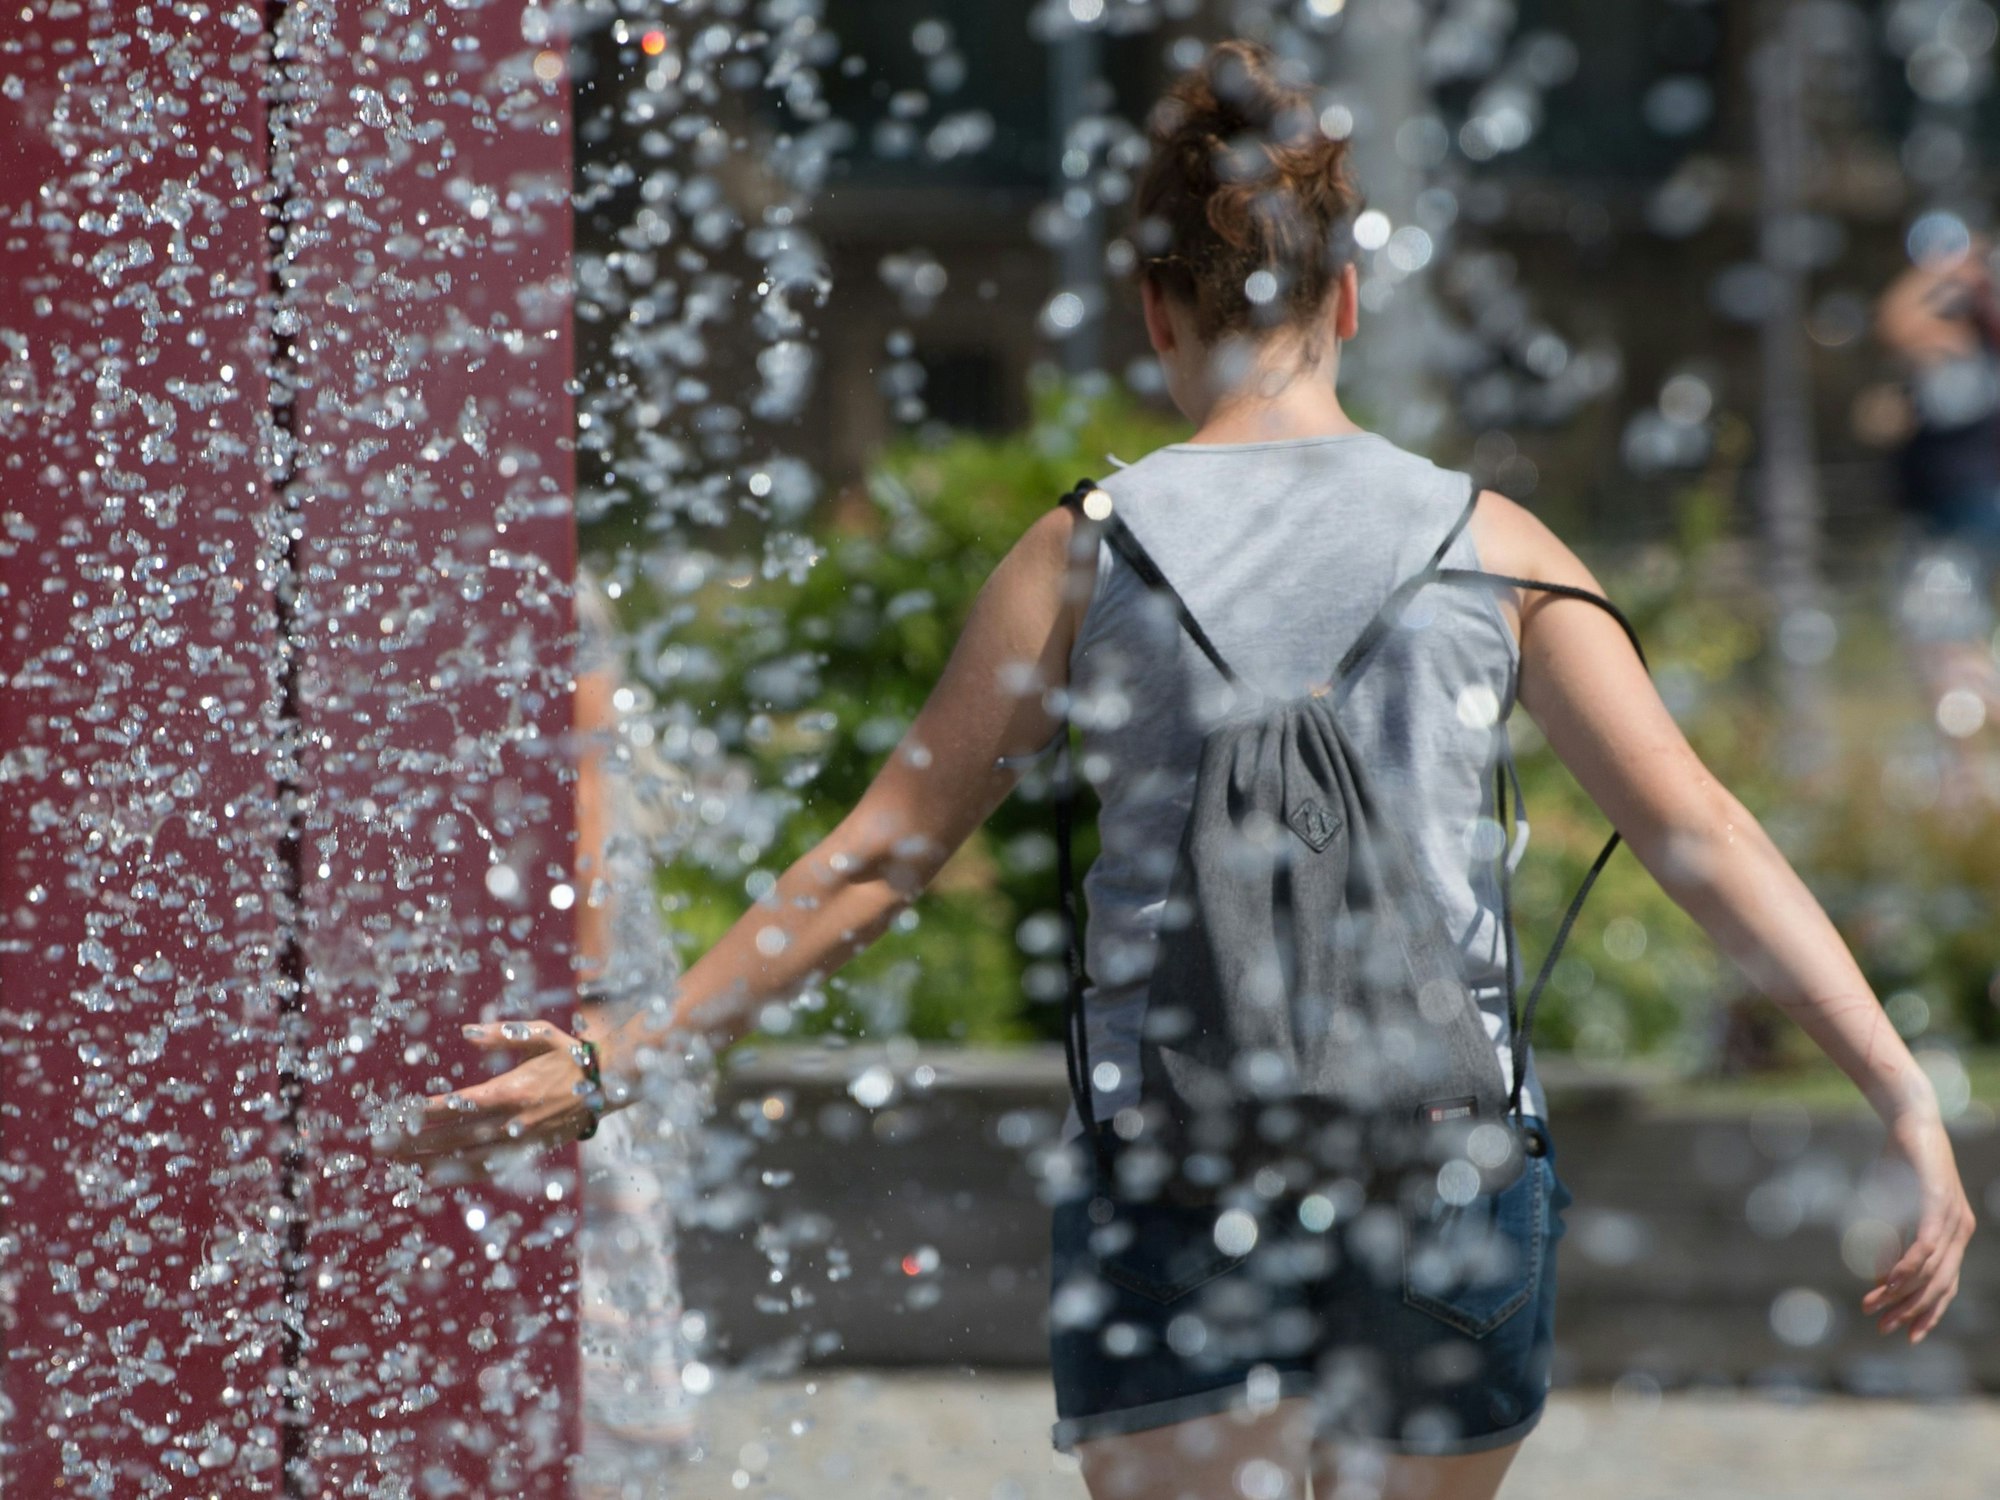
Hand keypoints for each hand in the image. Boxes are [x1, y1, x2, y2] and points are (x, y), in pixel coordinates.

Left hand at [384, 1020, 604, 1159]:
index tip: (398, 1115)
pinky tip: (433, 1177)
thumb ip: (502, 1034)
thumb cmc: (569, 1054)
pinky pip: (488, 1168)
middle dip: (414, 1140)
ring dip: (428, 1159)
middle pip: (455, 1135)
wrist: (607, 1085)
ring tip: (396, 1162)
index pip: (461, 1105)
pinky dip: (459, 1174)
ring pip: (466, 1155)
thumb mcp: (539, 1034)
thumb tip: (467, 1031)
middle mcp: (513, 1120)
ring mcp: (520, 1140)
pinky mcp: (527, 1151)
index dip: (428, 1112)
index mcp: (514, 1089)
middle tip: (380, 1144)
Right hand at [1859, 1112, 1975, 1343]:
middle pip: (1940, 1285)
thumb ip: (1895, 1239)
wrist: (1910, 1119)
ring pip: (1931, 1271)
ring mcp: (1951, 1217)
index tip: (1907, 1333)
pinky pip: (1924, 1245)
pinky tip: (1888, 1281)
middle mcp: (1961, 1230)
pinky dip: (1906, 1266)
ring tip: (1876, 1308)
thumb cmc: (1901, 1160)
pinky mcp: (1936, 1203)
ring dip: (1901, 1293)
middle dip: (1911, 1311)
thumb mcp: (1896, 1205)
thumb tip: (1884, 1273)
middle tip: (1884, 1328)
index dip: (1928, 1312)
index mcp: (1956, 1233)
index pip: (1947, 1285)